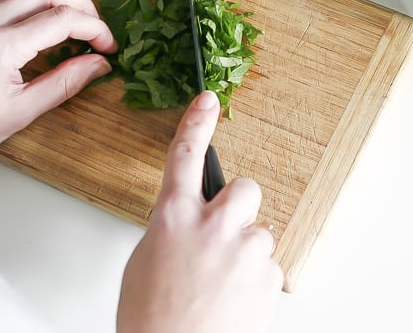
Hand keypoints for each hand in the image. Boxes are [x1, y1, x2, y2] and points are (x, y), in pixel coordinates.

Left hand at [0, 0, 116, 181]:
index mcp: (1, 47)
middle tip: (98, 32)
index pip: (62, 20)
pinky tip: (43, 18)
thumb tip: (99, 64)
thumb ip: (64, 83)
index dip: (95, 30)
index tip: (109, 48)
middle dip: (81, 6)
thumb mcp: (20, 112)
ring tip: (75, 22)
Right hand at [117, 91, 282, 332]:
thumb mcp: (145, 263)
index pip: (185, 154)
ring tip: (221, 285)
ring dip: (244, 252)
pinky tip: (232, 301)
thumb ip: (171, 232)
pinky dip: (253, 282)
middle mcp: (212, 225)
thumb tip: (188, 228)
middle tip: (225, 232)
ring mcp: (243, 249)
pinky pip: (267, 267)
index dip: (197, 122)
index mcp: (173, 217)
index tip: (209, 100)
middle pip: (244, 187)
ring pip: (258, 233)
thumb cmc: (152, 320)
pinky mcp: (267, 276)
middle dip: (239, 205)